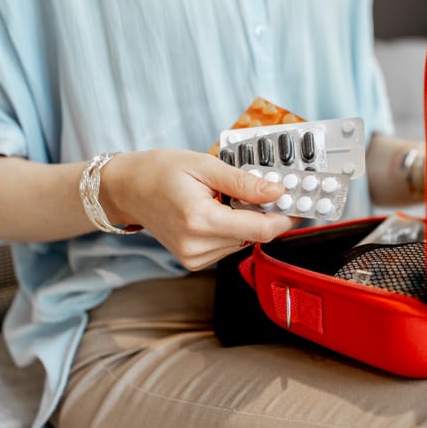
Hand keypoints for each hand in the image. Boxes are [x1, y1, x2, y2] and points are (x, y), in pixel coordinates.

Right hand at [100, 149, 295, 270]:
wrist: (127, 188)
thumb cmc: (160, 171)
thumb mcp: (204, 165)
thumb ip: (244, 182)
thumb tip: (278, 192)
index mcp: (200, 220)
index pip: (261, 229)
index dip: (286, 216)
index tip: (300, 202)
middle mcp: (197, 246)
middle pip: (255, 236)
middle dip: (267, 213)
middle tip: (268, 189)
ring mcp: (193, 257)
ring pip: (244, 242)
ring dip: (248, 221)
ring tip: (230, 197)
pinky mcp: (193, 261)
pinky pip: (229, 245)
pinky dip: (233, 228)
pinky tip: (219, 211)